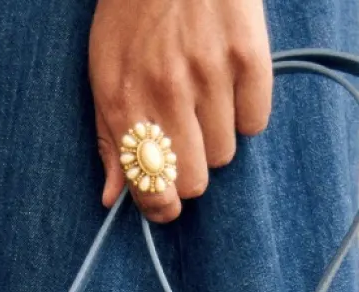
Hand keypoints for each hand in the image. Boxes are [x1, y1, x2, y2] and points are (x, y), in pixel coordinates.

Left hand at [88, 0, 273, 223]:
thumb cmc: (133, 12)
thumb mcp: (104, 70)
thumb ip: (108, 137)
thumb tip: (113, 198)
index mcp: (124, 99)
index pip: (148, 188)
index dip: (159, 205)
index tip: (164, 202)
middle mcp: (167, 91)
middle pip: (193, 182)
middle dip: (189, 169)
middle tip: (185, 138)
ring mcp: (210, 74)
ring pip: (224, 154)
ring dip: (215, 136)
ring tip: (204, 97)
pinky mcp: (248, 57)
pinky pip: (254, 123)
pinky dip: (244, 112)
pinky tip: (229, 84)